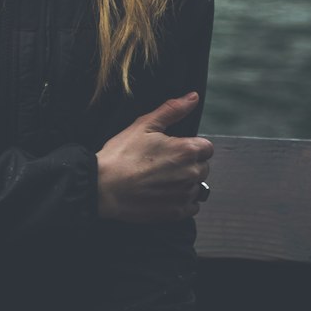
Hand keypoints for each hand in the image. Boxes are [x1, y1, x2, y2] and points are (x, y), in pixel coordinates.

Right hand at [96, 92, 213, 222]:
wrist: (104, 186)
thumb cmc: (122, 154)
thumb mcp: (145, 124)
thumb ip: (173, 110)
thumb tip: (193, 97)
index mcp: (186, 150)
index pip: (207, 147)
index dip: (192, 145)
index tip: (176, 147)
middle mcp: (190, 174)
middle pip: (204, 167)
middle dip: (190, 163)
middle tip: (166, 162)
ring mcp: (183, 195)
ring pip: (198, 187)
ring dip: (187, 182)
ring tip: (163, 178)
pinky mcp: (175, 213)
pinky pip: (192, 207)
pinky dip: (183, 200)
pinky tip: (165, 193)